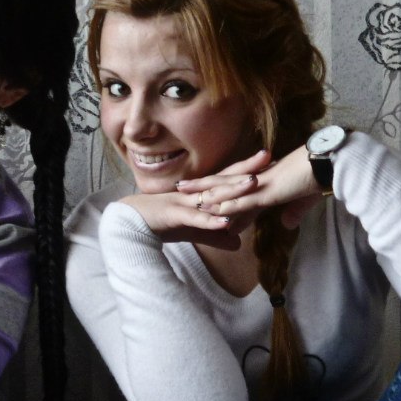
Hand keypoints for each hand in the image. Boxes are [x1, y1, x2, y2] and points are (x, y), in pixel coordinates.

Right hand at [118, 150, 270, 248]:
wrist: (130, 223)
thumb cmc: (161, 223)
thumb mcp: (193, 232)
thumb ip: (216, 236)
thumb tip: (238, 244)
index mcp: (199, 194)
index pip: (227, 179)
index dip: (246, 170)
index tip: (270, 162)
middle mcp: (194, 194)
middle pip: (223, 178)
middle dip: (246, 169)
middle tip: (269, 156)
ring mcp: (184, 203)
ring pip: (212, 195)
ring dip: (232, 190)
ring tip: (254, 184)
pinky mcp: (175, 216)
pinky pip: (196, 218)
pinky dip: (211, 220)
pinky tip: (226, 221)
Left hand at [177, 147, 323, 229]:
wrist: (330, 164)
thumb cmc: (320, 177)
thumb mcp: (304, 199)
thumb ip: (293, 211)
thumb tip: (286, 224)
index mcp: (265, 179)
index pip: (237, 187)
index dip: (219, 190)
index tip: (202, 192)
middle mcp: (258, 179)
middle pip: (223, 182)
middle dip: (201, 186)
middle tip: (180, 187)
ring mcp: (260, 185)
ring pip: (225, 190)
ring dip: (203, 193)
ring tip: (182, 195)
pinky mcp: (266, 192)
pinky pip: (240, 200)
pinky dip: (222, 205)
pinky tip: (206, 208)